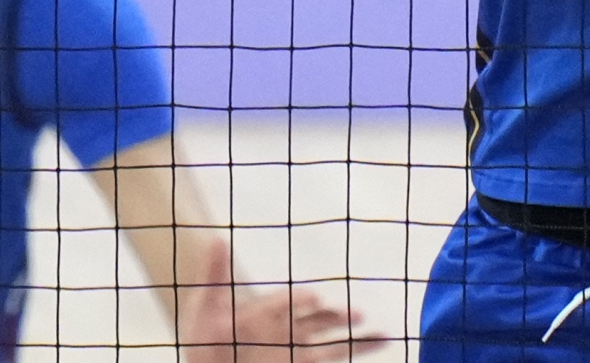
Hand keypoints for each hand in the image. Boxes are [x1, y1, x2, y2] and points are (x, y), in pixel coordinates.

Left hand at [176, 236, 386, 362]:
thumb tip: (216, 238)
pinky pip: (331, 360)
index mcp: (267, 313)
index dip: (302, 301)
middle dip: (339, 317)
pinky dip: (355, 354)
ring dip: (358, 341)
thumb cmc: (204, 344)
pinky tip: (377, 347)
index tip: (316, 298)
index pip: (290, 303)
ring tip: (385, 335)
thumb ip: (214, 275)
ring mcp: (293, 353)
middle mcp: (286, 333)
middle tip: (361, 314)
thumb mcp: (206, 307)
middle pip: (320, 321)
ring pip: (333, 345)